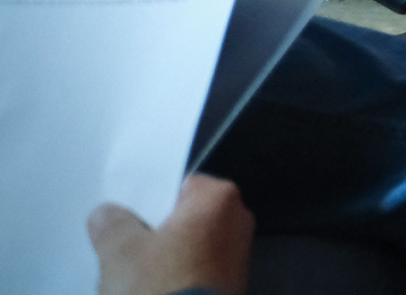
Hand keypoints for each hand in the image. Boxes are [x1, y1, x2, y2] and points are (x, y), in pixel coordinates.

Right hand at [89, 175, 253, 294]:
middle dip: (149, 230)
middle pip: (180, 217)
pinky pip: (191, 269)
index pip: (177, 184)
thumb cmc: (160, 285)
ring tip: (125, 271)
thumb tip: (106, 214)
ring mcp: (236, 255)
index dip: (146, 197)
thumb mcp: (121, 251)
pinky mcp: (228, 284)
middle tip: (117, 242)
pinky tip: (144, 288)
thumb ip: (111, 224)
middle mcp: (237, 220)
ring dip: (157, 257)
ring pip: (184, 245)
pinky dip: (170, 275)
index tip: (121, 210)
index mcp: (219, 198)